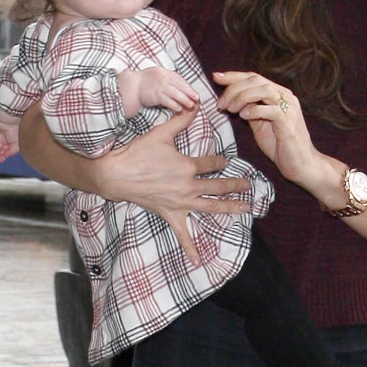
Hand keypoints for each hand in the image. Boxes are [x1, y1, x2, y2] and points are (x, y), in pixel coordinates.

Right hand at [91, 105, 249, 262]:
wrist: (116, 175)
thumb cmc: (137, 153)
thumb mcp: (161, 134)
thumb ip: (181, 120)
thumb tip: (196, 105)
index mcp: (188, 166)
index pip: (213, 164)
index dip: (221, 161)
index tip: (227, 161)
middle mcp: (188, 186)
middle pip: (219, 186)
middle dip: (237, 185)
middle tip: (250, 185)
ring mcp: (180, 203)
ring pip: (211, 207)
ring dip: (231, 208)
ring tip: (247, 209)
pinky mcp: (170, 215)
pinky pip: (182, 234)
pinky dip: (190, 248)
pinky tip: (199, 261)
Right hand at [137, 67, 199, 112]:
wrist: (131, 86)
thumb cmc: (144, 82)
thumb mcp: (157, 75)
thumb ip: (168, 79)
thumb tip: (180, 86)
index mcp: (164, 72)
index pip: (180, 79)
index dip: (188, 87)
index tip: (194, 93)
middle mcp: (163, 78)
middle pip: (180, 85)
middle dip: (189, 93)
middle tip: (197, 99)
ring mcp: (159, 86)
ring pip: (175, 93)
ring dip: (184, 99)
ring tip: (190, 105)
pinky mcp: (155, 95)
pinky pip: (167, 100)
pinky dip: (174, 104)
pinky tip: (179, 108)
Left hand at [214, 71, 322, 187]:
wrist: (302, 165)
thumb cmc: (280, 145)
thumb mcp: (260, 124)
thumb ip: (249, 109)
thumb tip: (231, 99)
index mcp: (279, 95)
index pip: (254, 77)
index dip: (234, 76)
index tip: (216, 77)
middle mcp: (286, 97)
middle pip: (257, 80)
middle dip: (234, 88)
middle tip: (221, 104)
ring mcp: (289, 110)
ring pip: (264, 91)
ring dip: (243, 97)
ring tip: (231, 110)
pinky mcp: (289, 125)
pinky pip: (272, 110)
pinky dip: (255, 110)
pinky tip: (243, 117)